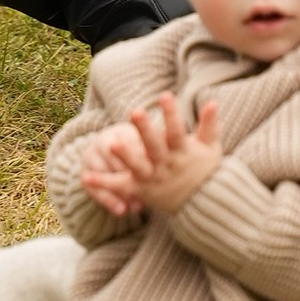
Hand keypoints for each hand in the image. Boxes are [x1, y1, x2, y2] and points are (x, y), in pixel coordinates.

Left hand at [76, 92, 221, 220]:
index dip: (171, 113)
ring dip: (125, 155)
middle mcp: (166, 164)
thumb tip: (212, 102)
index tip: (165, 95)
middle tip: (135, 111)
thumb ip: (209, 125)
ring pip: (137, 165)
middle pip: (154, 145)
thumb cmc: (204, 170)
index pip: (177, 130)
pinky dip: (103, 182)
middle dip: (145, 129)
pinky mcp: (139, 189)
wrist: (201, 205)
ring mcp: (152, 177)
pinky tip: (87, 175)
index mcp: (182, 151)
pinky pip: (119, 186)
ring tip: (111, 143)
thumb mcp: (210, 148)